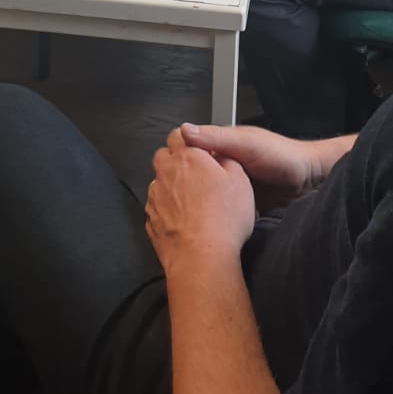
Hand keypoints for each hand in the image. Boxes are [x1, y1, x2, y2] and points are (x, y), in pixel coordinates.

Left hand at [145, 128, 255, 276]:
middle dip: (175, 160)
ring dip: (170, 186)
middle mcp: (167, 173)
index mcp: (189, 158)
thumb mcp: (240, 182)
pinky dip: (166, 210)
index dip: (188, 139)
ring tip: (191, 203)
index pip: (178, 134)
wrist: (201, 258)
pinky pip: (156, 207)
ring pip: (158, 182)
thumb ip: (228, 161)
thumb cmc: (223, 221)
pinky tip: (183, 221)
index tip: (198, 149)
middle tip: (194, 174)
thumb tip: (222, 157)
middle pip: (163, 155)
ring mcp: (155, 197)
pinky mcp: (151, 220)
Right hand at [177, 122, 321, 209]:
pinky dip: (215, 216)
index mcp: (219, 147)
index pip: (188, 151)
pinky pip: (221, 210)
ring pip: (206, 195)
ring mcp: (230, 186)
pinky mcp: (238, 205)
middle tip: (178, 202)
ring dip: (199, 204)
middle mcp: (221, 166)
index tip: (166, 175)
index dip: (176, 161)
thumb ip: (217, 138)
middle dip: (185, 187)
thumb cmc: (280, 155)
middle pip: (194, 176)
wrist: (307, 181)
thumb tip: (184, 130)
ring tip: (187, 216)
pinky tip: (207, 225)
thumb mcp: (246, 143)